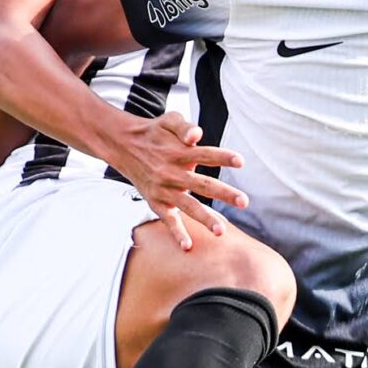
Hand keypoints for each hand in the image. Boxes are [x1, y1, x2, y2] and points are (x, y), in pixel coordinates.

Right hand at [113, 111, 248, 250]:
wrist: (124, 146)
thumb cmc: (154, 133)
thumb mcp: (168, 120)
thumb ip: (184, 126)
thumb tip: (197, 134)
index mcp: (179, 152)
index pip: (205, 154)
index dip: (222, 157)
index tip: (240, 162)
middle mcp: (172, 172)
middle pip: (201, 184)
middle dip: (223, 194)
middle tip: (244, 201)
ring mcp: (164, 189)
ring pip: (187, 205)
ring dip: (204, 218)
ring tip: (221, 231)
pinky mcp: (157, 202)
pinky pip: (167, 219)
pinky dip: (176, 233)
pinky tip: (188, 246)